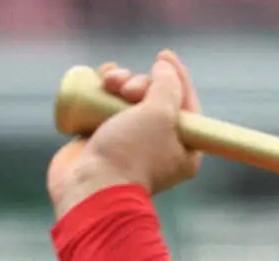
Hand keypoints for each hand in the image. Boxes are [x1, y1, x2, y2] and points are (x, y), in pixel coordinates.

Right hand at [47, 49, 201, 217]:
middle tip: (128, 90)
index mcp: (184, 150)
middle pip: (155, 98)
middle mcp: (159, 146)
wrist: (91, 187)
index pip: (187, 105)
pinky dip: (102, 89)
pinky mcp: (103, 139)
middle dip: (141, 82)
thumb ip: (167, 87)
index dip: (176, 77)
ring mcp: (130, 143)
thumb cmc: (131, 153)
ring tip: (108, 83)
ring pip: (127, 98)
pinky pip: (106, 105)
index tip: (163, 55)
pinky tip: (98, 80)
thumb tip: (164, 68)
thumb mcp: (160, 115)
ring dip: (120, 80)